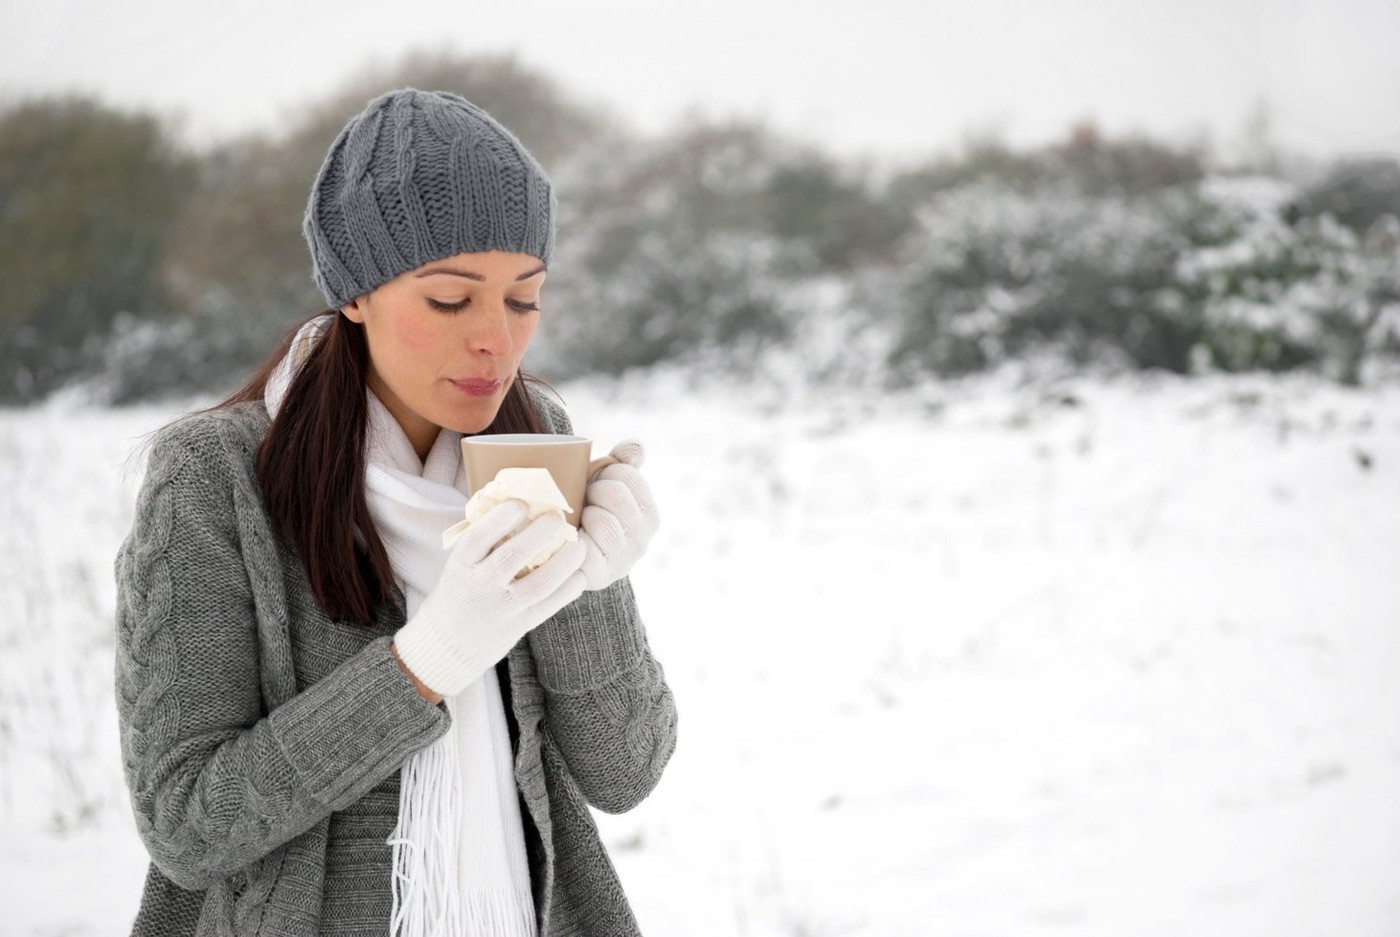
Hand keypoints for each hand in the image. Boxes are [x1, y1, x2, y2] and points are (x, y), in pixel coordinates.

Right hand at [393, 499, 586, 697]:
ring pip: (539, 583)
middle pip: (513, 555)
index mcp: (459, 566)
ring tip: (579, 545)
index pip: (479, 536)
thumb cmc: (457, 594)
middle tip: (558, 518)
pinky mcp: (517, 627)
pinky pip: (549, 606)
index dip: (502, 517)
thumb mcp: (458, 567)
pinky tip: (579, 574)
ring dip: (565, 561)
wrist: (445, 647)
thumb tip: (523, 508)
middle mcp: (478, 587)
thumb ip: (484, 545)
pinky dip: (569, 588)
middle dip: (541, 533)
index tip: (522, 503)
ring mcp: (499, 609)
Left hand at [578, 441, 659, 590]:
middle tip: (581, 498)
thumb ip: (622, 461)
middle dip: (592, 490)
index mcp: (648, 514)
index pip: (627, 474)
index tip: (594, 481)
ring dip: (581, 514)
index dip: (604, 472)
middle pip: (616, 494)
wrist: (558, 552)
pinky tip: (566, 535)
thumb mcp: (602, 481)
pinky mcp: (599, 577)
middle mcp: (642, 541)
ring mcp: (622, 561)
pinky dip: (572, 537)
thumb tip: (635, 446)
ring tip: (575, 518)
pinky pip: (586, 549)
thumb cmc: (582, 509)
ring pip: (604, 521)